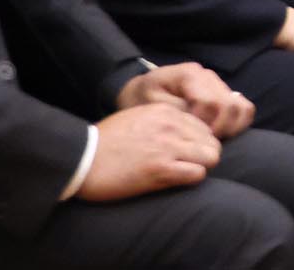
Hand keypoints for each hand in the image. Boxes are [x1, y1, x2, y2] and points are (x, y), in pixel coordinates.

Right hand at [78, 101, 218, 201]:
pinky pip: (197, 174)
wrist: (81, 159)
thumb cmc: (105, 142)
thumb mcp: (137, 117)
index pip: (204, 125)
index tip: (188, 153)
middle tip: (189, 166)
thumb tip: (182, 133)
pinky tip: (176, 181)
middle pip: (212, 141)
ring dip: (201, 167)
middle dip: (205, 155)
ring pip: (211, 156)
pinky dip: (191, 179)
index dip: (199, 142)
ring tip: (183, 174)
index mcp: (166, 111)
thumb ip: (162, 121)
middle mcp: (171, 126)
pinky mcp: (161, 169)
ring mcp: (167, 146)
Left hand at [118, 62, 254, 138]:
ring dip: (230, 128)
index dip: (203, 125)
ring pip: (241, 106)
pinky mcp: (222, 92)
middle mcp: (207, 75)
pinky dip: (237, 124)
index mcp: (189, 75)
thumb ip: (175, 113)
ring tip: (210, 140)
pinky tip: (219, 134)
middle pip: (229, 105)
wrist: (139, 89)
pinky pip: (243, 108)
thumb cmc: (141, 99)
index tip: (187, 139)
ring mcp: (217, 83)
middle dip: (218, 129)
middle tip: (200, 144)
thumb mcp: (150, 106)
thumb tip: (197, 127)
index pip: (210, 103)